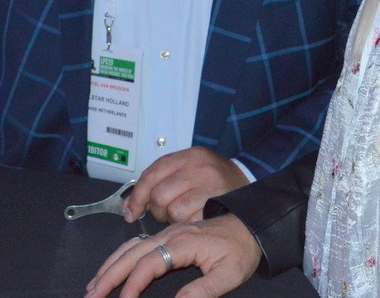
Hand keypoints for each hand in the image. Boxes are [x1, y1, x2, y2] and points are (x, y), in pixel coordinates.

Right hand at [85, 215, 260, 297]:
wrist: (251, 224)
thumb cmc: (241, 249)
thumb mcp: (229, 275)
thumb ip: (202, 291)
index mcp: (183, 242)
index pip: (149, 264)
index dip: (133, 284)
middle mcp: (170, 234)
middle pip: (131, 253)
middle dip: (108, 276)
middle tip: (91, 296)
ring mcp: (168, 233)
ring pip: (130, 247)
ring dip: (110, 266)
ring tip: (93, 286)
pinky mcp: (169, 235)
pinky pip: (137, 243)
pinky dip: (120, 256)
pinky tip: (111, 267)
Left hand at [124, 147, 248, 223]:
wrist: (250, 186)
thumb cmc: (214, 181)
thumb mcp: (189, 170)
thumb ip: (160, 180)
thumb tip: (129, 205)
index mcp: (189, 155)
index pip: (151, 174)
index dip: (137, 196)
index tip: (131, 212)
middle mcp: (199, 166)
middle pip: (159, 195)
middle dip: (157, 210)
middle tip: (167, 212)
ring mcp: (210, 185)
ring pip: (173, 211)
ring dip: (173, 219)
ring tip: (184, 213)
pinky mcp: (216, 205)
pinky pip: (188, 222)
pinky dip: (187, 224)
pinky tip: (195, 219)